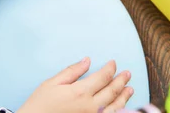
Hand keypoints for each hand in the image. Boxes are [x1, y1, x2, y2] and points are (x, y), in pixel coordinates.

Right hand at [17, 58, 132, 112]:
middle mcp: (90, 106)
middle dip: (121, 80)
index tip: (113, 63)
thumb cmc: (39, 105)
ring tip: (129, 89)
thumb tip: (86, 61)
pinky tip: (121, 107)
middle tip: (127, 73)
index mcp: (81, 92)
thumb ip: (72, 71)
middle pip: (112, 91)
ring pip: (115, 106)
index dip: (110, 68)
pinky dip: (118, 111)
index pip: (103, 77)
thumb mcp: (52, 83)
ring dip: (124, 96)